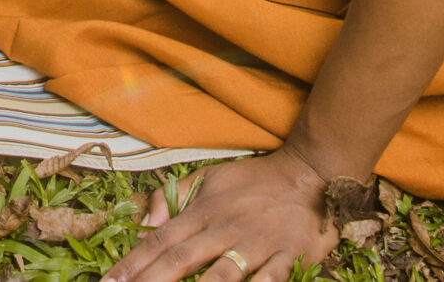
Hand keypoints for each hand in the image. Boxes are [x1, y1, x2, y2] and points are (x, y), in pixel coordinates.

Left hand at [107, 151, 344, 281]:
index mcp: (204, 210)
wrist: (310, 173)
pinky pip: (269, 280)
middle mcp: (225, 228)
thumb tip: (144, 221)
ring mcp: (256, 243)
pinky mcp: (288, 256)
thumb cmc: (254, 181)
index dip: (133, 263)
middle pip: (182, 259)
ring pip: (221, 274)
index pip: (160, 240)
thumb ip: (173, 195)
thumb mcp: (209, 177)